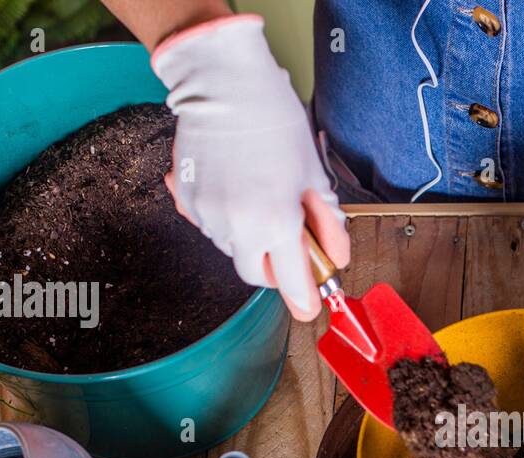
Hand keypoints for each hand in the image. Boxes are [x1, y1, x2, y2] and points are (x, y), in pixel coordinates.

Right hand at [152, 13, 349, 319]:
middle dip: (273, 266)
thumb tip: (337, 257)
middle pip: (256, 274)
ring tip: (258, 195)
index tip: (309, 307)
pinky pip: (210, 226)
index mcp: (276, 223)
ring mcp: (208, 217)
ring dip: (249, 238)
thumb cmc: (272, 120)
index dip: (303, 299)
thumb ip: (327, 224)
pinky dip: (224, 218)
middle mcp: (238, 227)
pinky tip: (234, 185)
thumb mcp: (313, 174)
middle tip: (286, 240)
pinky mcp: (186, 202)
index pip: (291, 284)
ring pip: (232, 249)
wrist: (222, 83)